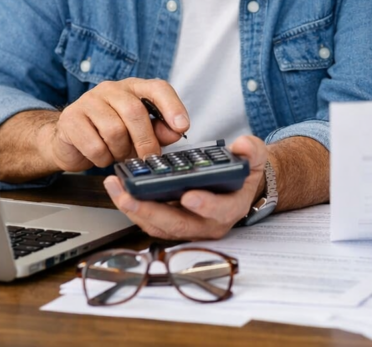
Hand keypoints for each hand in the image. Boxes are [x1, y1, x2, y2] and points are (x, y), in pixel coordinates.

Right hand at [44, 78, 189, 171]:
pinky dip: (102, 158)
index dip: (172, 106)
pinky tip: (101, 156)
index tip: (183, 127)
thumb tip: (176, 131)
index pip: (158, 88)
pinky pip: (94, 145)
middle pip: (135, 112)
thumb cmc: (111, 134)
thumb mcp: (140, 132)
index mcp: (133, 88)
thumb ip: (160, 131)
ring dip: (120, 151)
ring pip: (114, 130)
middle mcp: (111, 89)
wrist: (69, 140)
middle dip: (145, 141)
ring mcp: (88, 101)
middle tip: (148, 159)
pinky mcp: (70, 119)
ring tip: (118, 154)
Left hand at [103, 135, 268, 239]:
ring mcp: (187, 226)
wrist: (237, 187)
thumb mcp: (255, 158)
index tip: (189, 196)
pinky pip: (150, 221)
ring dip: (134, 210)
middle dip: (151, 211)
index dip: (205, 205)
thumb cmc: (243, 174)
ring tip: (116, 188)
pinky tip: (120, 189)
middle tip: (130, 196)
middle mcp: (207, 224)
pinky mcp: (171, 223)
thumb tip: (241, 145)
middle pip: (177, 224)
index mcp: (230, 208)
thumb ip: (251, 150)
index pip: (218, 211)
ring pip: (158, 226)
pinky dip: (133, 207)